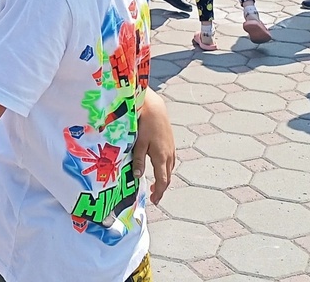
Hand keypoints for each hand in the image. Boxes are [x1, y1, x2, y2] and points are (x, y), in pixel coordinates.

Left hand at [133, 90, 175, 204]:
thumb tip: (138, 176)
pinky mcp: (171, 143)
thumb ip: (139, 160)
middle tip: (154, 196)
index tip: (154, 200)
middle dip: (162, 188)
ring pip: (170, 169)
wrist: (155, 108)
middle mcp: (169, 155)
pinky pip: (171, 161)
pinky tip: (160, 168)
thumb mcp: (139, 143)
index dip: (159, 192)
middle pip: (168, 177)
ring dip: (164, 179)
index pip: (162, 180)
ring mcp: (171, 149)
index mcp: (161, 157)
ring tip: (156, 185)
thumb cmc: (145, 124)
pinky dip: (166, 169)